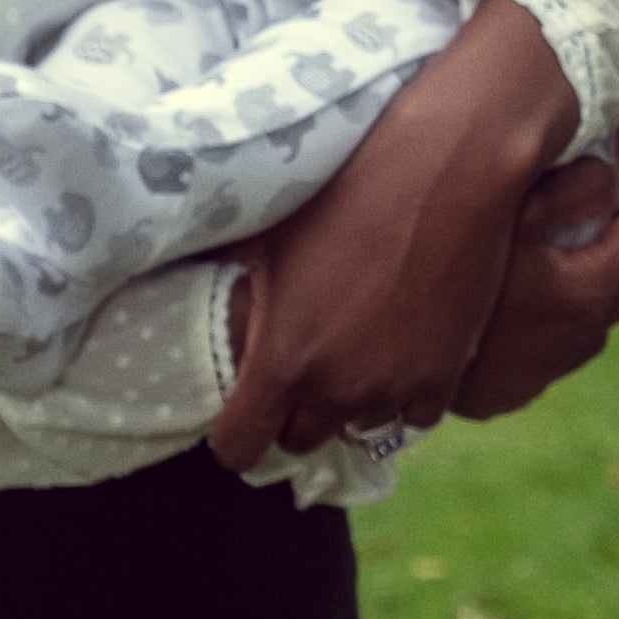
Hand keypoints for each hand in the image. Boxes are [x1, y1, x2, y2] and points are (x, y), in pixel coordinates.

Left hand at [207, 3, 579, 460]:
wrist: (450, 170)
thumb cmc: (347, 190)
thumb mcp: (267, 233)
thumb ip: (225, 279)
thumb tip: (167, 272)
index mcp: (281, 362)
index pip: (239, 448)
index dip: (233, 435)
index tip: (242, 410)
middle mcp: (335, 390)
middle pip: (298, 440)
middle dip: (291, 412)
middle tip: (300, 365)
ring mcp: (394, 388)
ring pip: (357, 426)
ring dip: (349, 400)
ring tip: (354, 348)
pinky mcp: (445, 376)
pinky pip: (413, 415)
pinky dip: (403, 393)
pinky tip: (401, 348)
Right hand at [452, 133, 618, 426]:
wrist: (401, 365)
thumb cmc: (454, 286)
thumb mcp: (508, 222)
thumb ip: (570, 192)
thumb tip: (616, 178)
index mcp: (592, 294)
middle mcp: (589, 335)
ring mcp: (562, 360)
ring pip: (607, 301)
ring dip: (609, 256)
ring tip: (592, 212)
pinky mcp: (533, 378)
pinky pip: (575, 326)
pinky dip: (579, 290)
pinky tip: (553, 267)